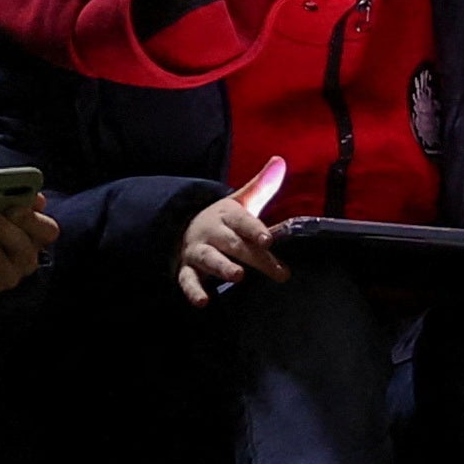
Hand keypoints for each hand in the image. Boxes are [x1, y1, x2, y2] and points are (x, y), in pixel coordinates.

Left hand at [0, 194, 55, 300]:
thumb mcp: (2, 206)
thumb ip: (12, 196)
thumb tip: (26, 196)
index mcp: (37, 236)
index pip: (47, 230)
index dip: (32, 220)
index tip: (15, 207)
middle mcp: (27, 260)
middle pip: (21, 246)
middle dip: (0, 227)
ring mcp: (7, 277)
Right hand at [176, 157, 293, 302]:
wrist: (183, 228)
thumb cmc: (223, 220)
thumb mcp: (241, 202)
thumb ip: (262, 186)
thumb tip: (280, 160)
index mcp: (227, 215)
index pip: (243, 221)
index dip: (255, 230)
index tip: (269, 239)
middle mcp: (212, 232)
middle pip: (233, 244)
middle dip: (253, 256)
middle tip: (276, 271)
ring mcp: (198, 250)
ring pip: (210, 259)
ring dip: (222, 267)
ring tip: (237, 276)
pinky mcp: (187, 269)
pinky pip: (188, 280)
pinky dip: (193, 291)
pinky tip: (203, 302)